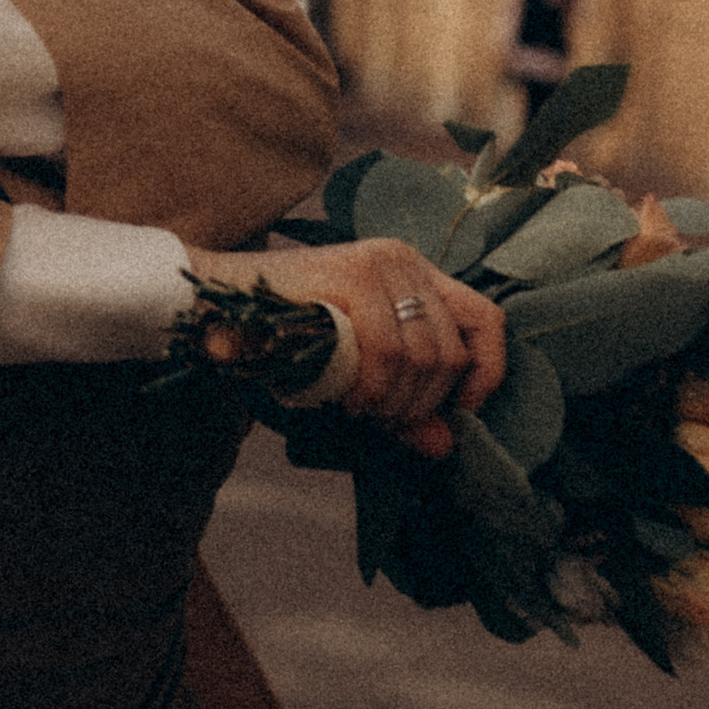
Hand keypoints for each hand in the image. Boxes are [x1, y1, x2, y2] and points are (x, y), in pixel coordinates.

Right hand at [183, 237, 505, 453]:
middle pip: (451, 352)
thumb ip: (405, 404)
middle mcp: (405, 261)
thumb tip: (446, 447)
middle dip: (422, 404)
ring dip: (395, 401)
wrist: (221, 301)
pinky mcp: (355, 274)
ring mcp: (382, 263)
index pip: (487, 320)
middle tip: (383, 420)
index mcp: (415, 274)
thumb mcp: (359, 372)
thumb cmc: (288, 336)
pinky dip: (374, 389)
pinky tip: (351, 401)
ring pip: (424, 357)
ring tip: (362, 410)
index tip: (459, 411)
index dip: (485, 373)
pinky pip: (389, 351)